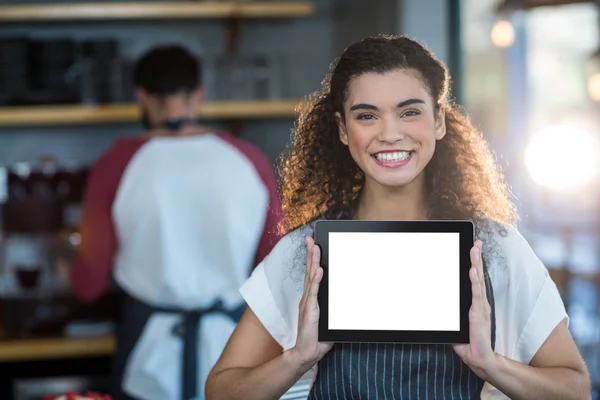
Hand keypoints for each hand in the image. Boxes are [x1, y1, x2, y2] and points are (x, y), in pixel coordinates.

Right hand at [289, 236, 332, 369]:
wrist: (306, 353)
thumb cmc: (316, 338)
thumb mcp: (329, 320)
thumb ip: (334, 310)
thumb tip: (348, 303)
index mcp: (311, 299)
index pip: (312, 275)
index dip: (312, 259)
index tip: (314, 246)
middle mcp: (307, 298)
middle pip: (309, 271)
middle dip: (310, 254)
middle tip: (310, 239)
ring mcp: (308, 303)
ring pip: (311, 278)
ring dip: (313, 262)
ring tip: (315, 248)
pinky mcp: (310, 311)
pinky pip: (314, 293)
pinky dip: (316, 281)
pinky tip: (319, 271)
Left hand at [453, 240, 497, 379]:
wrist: (479, 357)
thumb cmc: (469, 341)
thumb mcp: (457, 323)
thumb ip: (450, 315)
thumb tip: (436, 309)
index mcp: (475, 303)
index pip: (475, 280)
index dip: (475, 264)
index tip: (474, 249)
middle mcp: (479, 302)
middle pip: (478, 276)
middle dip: (477, 258)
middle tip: (476, 243)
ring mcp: (480, 307)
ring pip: (477, 281)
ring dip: (476, 264)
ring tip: (474, 250)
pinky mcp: (477, 314)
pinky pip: (476, 295)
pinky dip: (474, 282)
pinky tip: (473, 271)